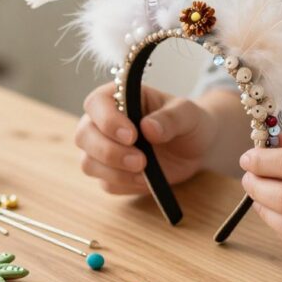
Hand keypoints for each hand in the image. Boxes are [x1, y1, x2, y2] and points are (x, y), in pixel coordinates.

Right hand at [75, 83, 214, 193]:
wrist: (197, 149)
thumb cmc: (189, 123)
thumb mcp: (188, 115)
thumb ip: (171, 118)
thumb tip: (149, 127)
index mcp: (119, 96)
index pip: (96, 103)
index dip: (107, 120)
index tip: (132, 135)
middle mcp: (103, 122)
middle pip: (84, 136)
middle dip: (109, 151)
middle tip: (141, 161)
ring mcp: (103, 150)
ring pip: (89, 163)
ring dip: (114, 172)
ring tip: (145, 172)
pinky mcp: (110, 174)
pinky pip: (106, 184)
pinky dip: (125, 185)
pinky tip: (146, 180)